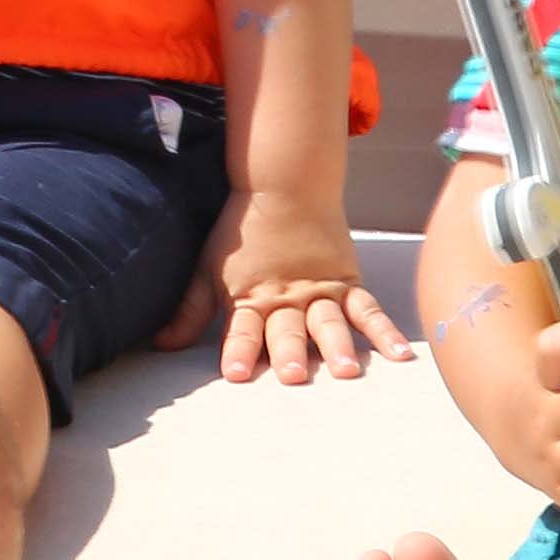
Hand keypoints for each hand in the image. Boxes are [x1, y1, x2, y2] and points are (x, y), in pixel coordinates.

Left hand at [156, 188, 413, 384]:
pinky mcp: (346, 282)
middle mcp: (287, 299)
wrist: (284, 185)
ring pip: (328, 322)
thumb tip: (161, 344)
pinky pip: (367, 309)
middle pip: (288, 330)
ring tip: (345, 371)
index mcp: (251, 298)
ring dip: (336, 346)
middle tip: (292, 374)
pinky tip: (398, 355)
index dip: (239, 351)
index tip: (236, 374)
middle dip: (289, 352)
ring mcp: (320, 292)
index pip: (242, 330)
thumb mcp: (208, 270)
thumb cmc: (242, 231)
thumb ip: (191, 311)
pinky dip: (384, 331)